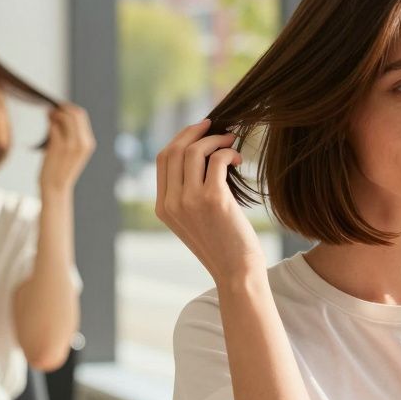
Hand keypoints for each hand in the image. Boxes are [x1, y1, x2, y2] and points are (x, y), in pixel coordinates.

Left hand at [39, 104, 95, 192]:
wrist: (56, 188)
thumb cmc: (60, 170)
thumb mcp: (71, 152)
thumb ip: (69, 134)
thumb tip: (58, 114)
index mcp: (88, 143)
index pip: (82, 116)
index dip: (70, 108)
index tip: (60, 107)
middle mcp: (83, 143)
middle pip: (75, 113)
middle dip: (63, 108)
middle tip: (52, 109)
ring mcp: (71, 144)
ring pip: (65, 117)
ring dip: (55, 113)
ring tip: (48, 115)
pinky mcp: (59, 147)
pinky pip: (54, 127)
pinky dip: (50, 122)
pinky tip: (47, 122)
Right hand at [156, 119, 265, 285]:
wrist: (237, 272)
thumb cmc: (223, 246)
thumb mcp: (195, 220)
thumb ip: (189, 193)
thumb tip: (202, 154)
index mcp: (163, 207)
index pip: (163, 159)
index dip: (181, 138)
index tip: (200, 130)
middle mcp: (171, 203)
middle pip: (175, 150)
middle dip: (196, 132)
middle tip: (217, 127)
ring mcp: (190, 200)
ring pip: (195, 151)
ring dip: (216, 140)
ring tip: (231, 143)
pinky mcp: (213, 199)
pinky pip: (217, 160)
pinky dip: (228, 153)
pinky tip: (238, 160)